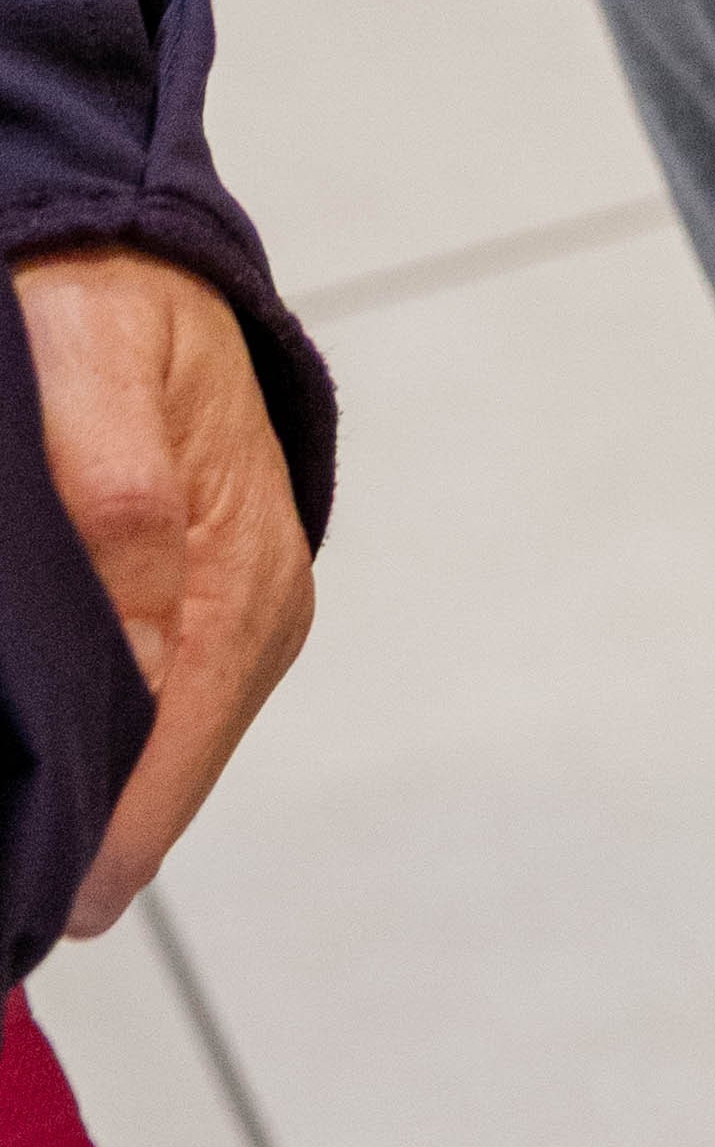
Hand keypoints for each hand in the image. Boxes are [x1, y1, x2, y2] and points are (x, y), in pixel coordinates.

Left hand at [10, 246, 310, 931]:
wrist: (143, 254)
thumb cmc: (111, 304)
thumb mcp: (96, 365)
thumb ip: (118, 484)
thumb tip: (148, 623)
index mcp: (244, 575)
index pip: (172, 753)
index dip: (97, 836)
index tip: (33, 892)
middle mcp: (257, 614)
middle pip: (162, 778)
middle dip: (81, 830)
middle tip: (1, 872)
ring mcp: (238, 616)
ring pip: (155, 754)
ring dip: (87, 795)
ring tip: (10, 835)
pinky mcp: (211, 610)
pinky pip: (153, 711)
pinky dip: (101, 748)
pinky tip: (43, 763)